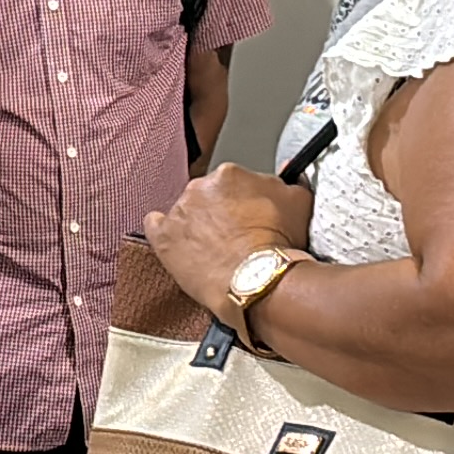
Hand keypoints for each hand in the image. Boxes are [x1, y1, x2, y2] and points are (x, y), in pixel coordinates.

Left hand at [143, 165, 314, 321]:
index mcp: (230, 174)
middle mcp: (200, 187)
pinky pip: (155, 226)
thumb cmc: (276, 245)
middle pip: (207, 195)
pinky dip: (164, 232)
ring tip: (212, 248)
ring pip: (185, 212)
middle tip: (233, 235)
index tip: (248, 217)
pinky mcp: (164, 238)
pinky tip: (175, 243)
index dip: (242, 202)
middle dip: (218, 212)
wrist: (256, 278)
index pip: (232, 182)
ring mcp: (179, 212)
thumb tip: (287, 177)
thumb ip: (289, 183)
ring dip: (196, 225)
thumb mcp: (299, 203)